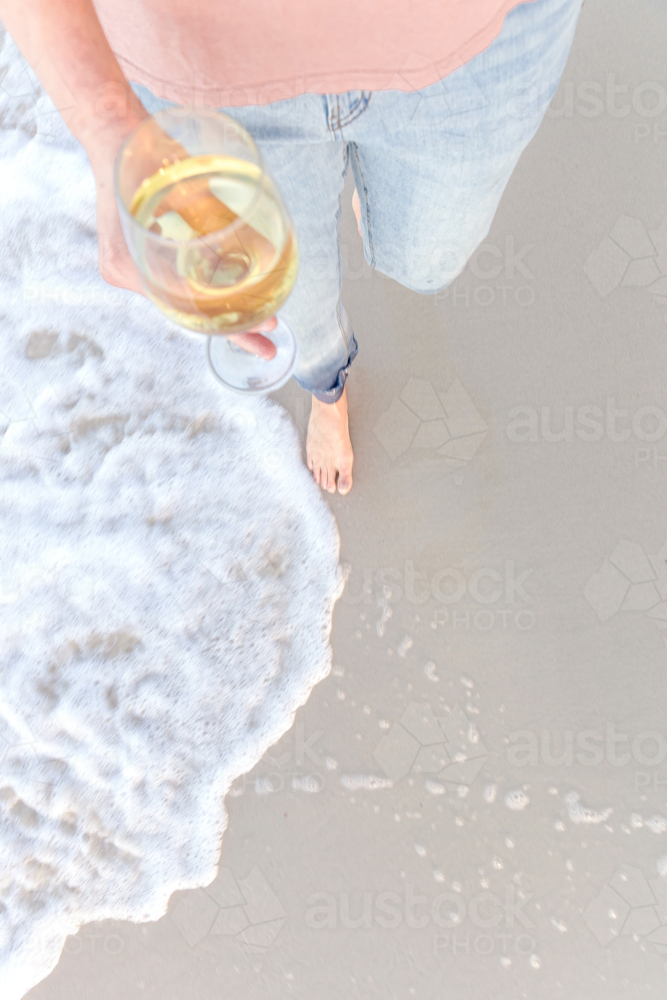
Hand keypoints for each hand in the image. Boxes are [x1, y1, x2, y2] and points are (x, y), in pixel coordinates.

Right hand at [85, 123, 276, 358]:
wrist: (115, 130)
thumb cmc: (144, 155)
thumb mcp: (191, 190)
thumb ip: (225, 223)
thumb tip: (270, 255)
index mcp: (125, 265)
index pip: (185, 310)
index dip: (227, 324)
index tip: (260, 331)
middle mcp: (124, 272)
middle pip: (186, 311)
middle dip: (230, 326)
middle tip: (268, 342)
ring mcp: (129, 265)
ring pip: (183, 298)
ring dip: (220, 308)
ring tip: (260, 323)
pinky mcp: (140, 254)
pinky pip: (176, 279)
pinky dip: (204, 288)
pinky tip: (233, 294)